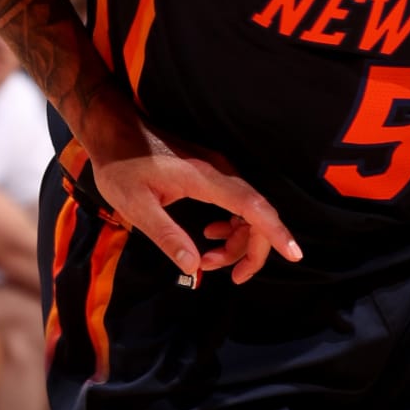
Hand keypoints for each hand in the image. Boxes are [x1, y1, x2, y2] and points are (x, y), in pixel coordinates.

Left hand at [82, 100, 300, 284]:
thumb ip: (166, 236)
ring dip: (237, 241)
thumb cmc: (121, 167)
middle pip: (257, 214)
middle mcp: (219, 172)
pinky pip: (236, 203)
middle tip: (232, 278)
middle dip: (251, 250)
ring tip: (208, 260)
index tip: (294, 254)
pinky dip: (231, 226)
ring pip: (248, 211)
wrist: (115, 132)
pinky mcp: (212, 173)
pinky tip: (209, 235)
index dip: (275, 232)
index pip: (252, 206)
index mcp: (204, 179)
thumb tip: (193, 267)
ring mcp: (218, 170)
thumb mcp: (135, 206)